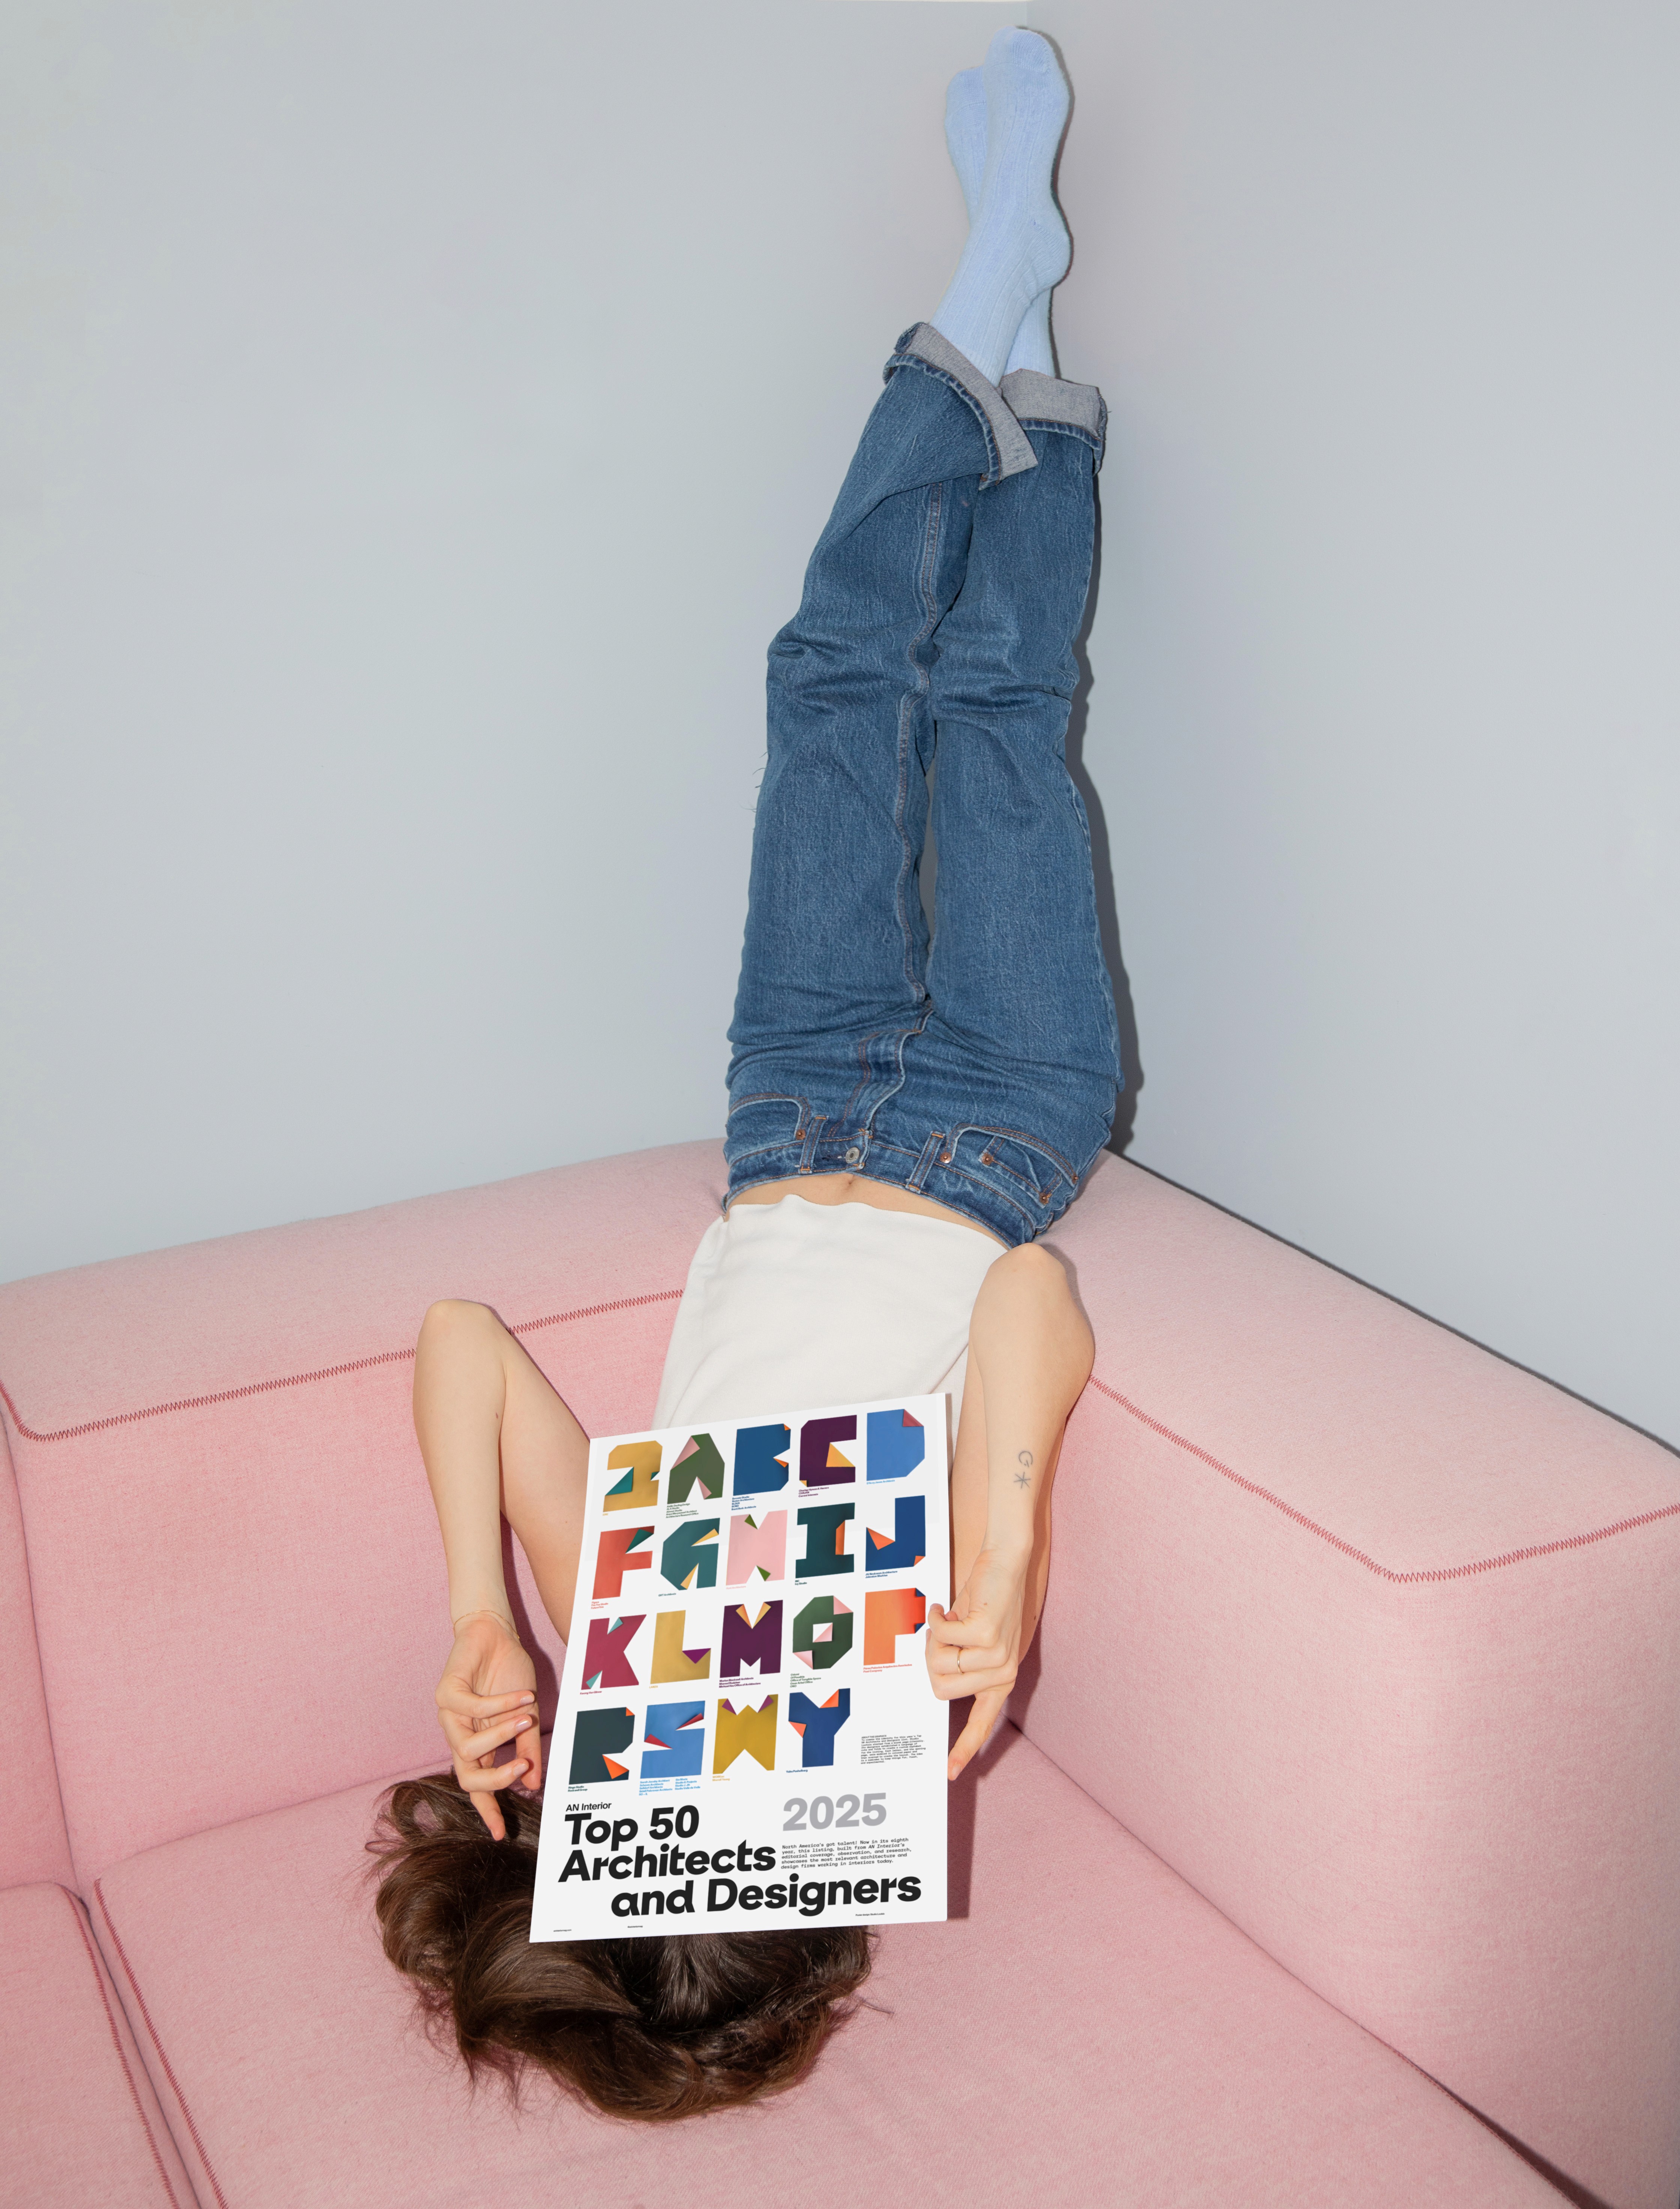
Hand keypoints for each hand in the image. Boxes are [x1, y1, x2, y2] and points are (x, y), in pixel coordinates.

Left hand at [435, 1612, 539, 1837]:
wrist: (495, 1633)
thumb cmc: (510, 1675)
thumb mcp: (525, 1715)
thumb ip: (526, 1746)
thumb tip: (533, 1782)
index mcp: (478, 1745)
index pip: (477, 1785)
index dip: (488, 1809)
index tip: (501, 1833)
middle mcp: (460, 1735)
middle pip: (466, 1775)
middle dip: (495, 1779)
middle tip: (523, 1768)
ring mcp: (449, 1716)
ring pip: (466, 1747)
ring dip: (501, 1734)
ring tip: (528, 1717)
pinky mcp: (446, 1692)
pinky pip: (471, 1709)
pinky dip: (501, 1704)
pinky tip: (523, 1695)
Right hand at [927, 1545, 1028, 1782]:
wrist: (1006, 1562)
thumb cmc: (984, 1599)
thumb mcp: (973, 1638)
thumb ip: (960, 1662)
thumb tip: (936, 1679)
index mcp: (1000, 1678)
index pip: (982, 1723)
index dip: (963, 1747)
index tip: (950, 1773)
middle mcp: (1001, 1672)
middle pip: (940, 1688)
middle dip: (930, 1659)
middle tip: (942, 1634)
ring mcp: (995, 1656)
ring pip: (937, 1664)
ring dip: (933, 1638)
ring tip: (948, 1618)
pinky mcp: (986, 1636)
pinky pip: (940, 1638)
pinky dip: (936, 1619)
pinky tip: (947, 1607)